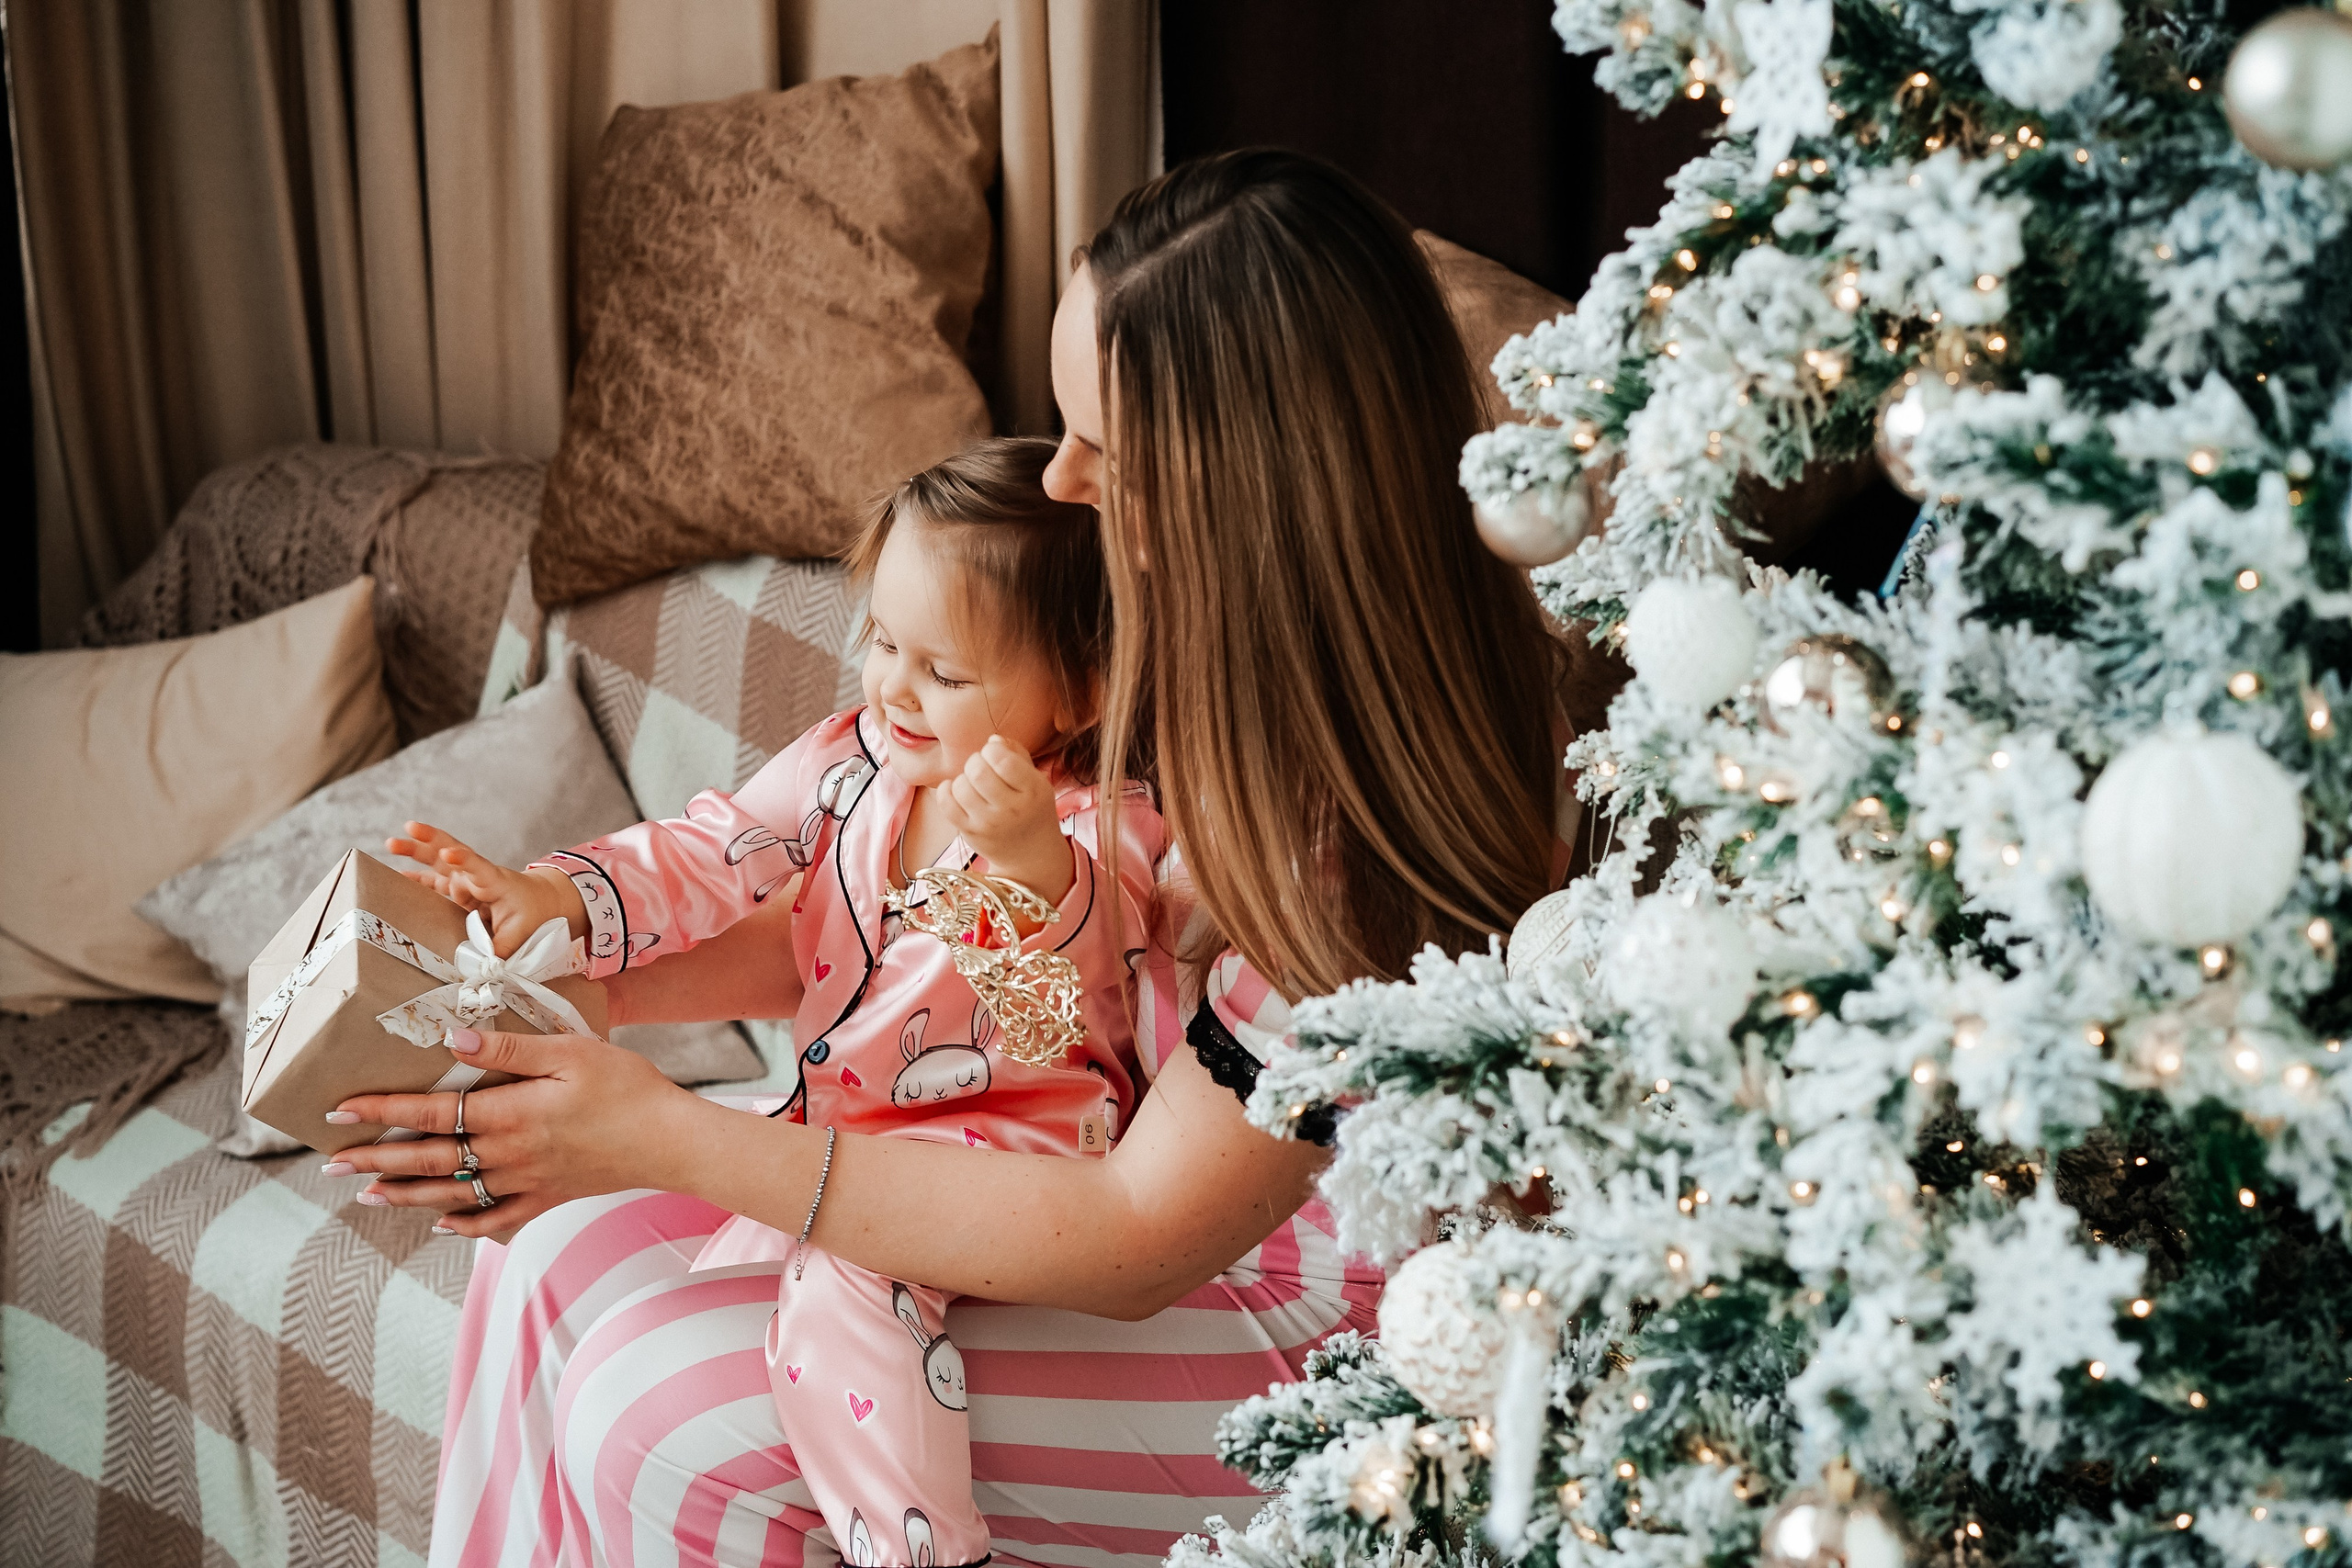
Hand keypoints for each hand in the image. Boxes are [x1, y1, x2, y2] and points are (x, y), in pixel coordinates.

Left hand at [322, 1027, 693, 1240]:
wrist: (671, 1140)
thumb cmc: (626, 1087)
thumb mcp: (570, 1051)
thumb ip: (508, 1051)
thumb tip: (449, 1044)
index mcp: (511, 1115)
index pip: (431, 1115)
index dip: (383, 1113)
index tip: (341, 1112)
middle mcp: (510, 1155)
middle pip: (431, 1160)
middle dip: (377, 1161)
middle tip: (333, 1164)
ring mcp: (528, 1182)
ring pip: (454, 1194)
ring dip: (407, 1195)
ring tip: (370, 1194)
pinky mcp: (549, 1197)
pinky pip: (498, 1220)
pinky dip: (465, 1225)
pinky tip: (443, 1225)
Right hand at [385, 821, 585, 957]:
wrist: (540, 901)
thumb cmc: (532, 914)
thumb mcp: (520, 933)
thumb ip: (498, 949)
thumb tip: (478, 967)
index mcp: (495, 882)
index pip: (477, 867)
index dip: (463, 859)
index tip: (448, 852)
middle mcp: (476, 877)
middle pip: (451, 853)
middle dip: (430, 841)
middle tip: (409, 828)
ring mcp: (465, 881)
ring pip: (438, 862)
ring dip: (416, 850)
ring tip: (391, 842)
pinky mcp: (458, 889)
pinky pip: (434, 881)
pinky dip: (416, 878)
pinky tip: (395, 874)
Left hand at [935, 736, 1074, 903]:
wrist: (1031, 856)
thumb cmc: (1031, 809)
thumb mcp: (1035, 780)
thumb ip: (1017, 753)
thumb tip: (993, 739)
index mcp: (1033, 789)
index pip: (1002, 759)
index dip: (993, 749)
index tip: (996, 755)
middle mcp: (1012, 809)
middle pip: (978, 770)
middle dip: (975, 761)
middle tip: (982, 768)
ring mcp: (989, 823)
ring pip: (960, 786)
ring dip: (963, 778)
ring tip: (973, 784)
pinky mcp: (970, 833)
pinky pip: (946, 804)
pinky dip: (946, 791)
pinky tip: (956, 791)